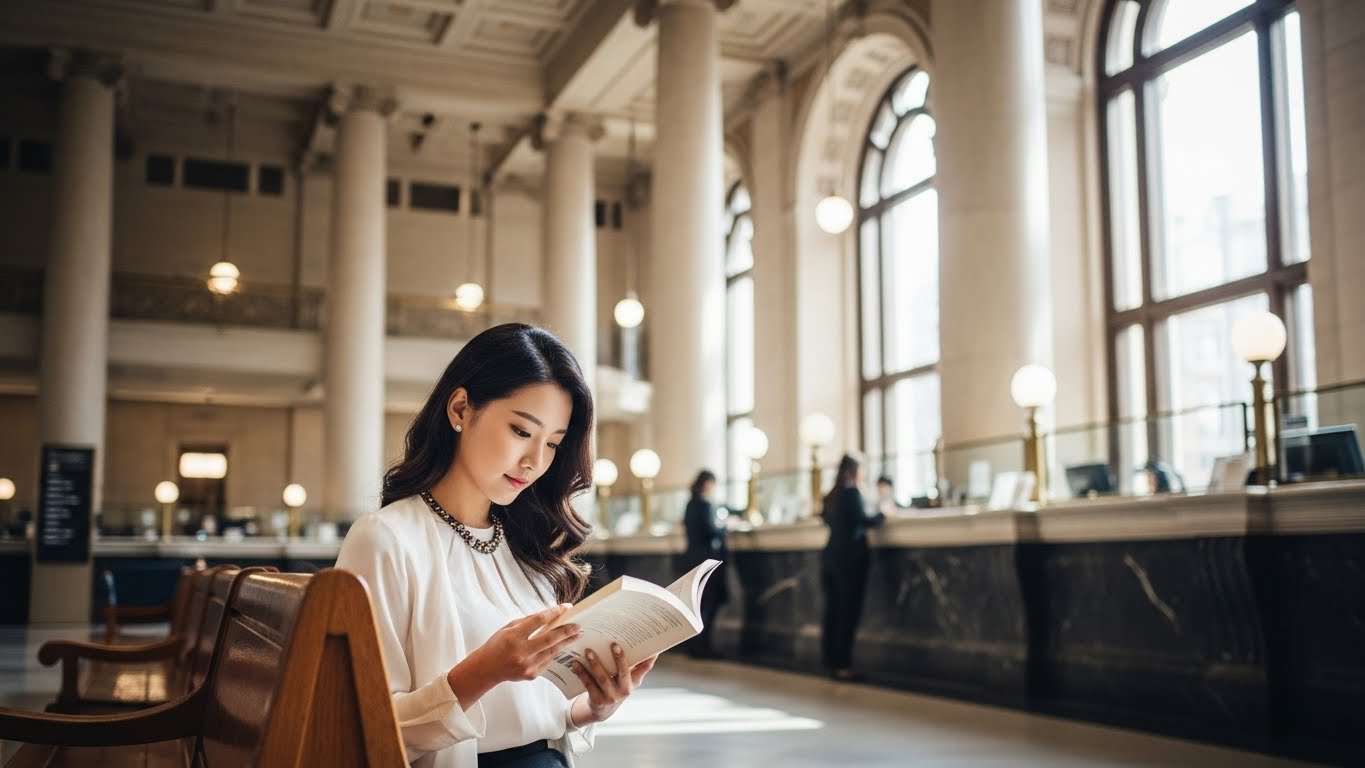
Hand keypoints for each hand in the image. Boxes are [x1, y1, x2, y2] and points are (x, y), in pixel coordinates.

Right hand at [466, 604, 582, 683]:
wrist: (486, 668)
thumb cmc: (498, 644)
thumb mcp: (509, 627)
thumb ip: (529, 621)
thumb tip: (550, 614)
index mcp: (513, 637)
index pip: (538, 621)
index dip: (554, 612)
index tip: (566, 607)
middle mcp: (521, 652)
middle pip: (550, 639)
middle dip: (567, 630)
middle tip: (578, 624)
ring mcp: (527, 666)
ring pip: (552, 651)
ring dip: (566, 642)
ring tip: (577, 634)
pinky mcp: (531, 675)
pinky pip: (548, 661)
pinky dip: (555, 652)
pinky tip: (562, 645)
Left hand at [569, 643, 656, 724]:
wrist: (603, 710)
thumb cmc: (616, 686)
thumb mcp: (628, 678)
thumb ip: (635, 663)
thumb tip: (643, 643)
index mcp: (634, 681)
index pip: (645, 668)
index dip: (650, 657)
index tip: (651, 645)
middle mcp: (625, 690)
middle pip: (623, 673)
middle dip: (620, 659)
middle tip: (614, 644)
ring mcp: (611, 696)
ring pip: (603, 678)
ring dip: (595, 664)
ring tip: (588, 651)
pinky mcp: (597, 700)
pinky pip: (588, 684)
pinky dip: (581, 673)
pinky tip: (575, 663)